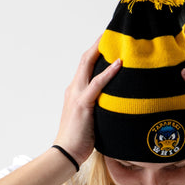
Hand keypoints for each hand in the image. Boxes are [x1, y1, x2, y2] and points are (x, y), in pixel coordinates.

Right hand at [54, 38, 120, 165]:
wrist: (65, 153)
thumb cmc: (79, 139)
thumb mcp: (91, 118)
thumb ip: (99, 106)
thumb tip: (115, 104)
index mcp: (75, 91)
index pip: (86, 65)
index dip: (96, 51)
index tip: (108, 40)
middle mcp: (74, 88)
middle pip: (86, 59)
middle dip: (99, 43)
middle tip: (113, 31)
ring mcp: (77, 95)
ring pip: (88, 65)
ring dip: (102, 50)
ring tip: (116, 38)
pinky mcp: (82, 104)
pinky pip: (97, 84)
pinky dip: (109, 72)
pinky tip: (119, 63)